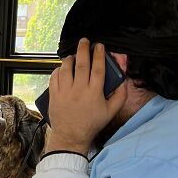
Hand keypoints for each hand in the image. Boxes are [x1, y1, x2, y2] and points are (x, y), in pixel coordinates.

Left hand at [46, 39, 126, 154]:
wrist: (71, 136)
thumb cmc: (91, 124)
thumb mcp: (111, 112)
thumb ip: (120, 95)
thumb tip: (123, 81)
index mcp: (94, 92)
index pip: (98, 68)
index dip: (99, 55)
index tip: (99, 46)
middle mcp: (79, 90)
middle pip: (81, 63)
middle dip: (83, 49)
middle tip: (84, 41)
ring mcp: (65, 92)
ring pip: (66, 68)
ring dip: (70, 59)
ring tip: (74, 56)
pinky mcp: (54, 95)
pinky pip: (54, 77)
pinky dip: (58, 70)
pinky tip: (62, 69)